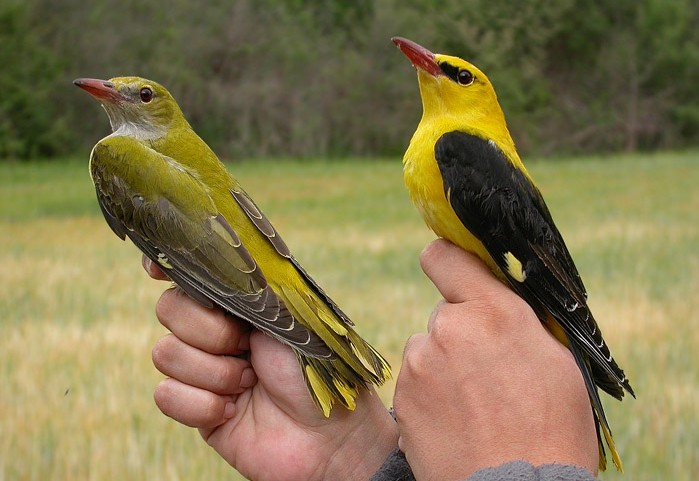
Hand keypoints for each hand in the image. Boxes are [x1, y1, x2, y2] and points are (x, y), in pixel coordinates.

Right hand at [143, 256, 397, 480]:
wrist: (328, 432)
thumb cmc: (317, 368)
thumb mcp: (286, 315)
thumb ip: (247, 287)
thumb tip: (207, 257)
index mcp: (239, 302)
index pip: (189, 275)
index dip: (167, 266)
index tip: (159, 270)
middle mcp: (216, 332)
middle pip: (168, 309)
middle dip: (209, 330)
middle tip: (247, 346)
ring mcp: (204, 370)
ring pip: (165, 353)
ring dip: (213, 371)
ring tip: (249, 382)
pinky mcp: (197, 409)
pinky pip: (166, 395)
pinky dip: (202, 404)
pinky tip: (233, 410)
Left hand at [394, 240, 597, 480]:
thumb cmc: (551, 428)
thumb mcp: (555, 359)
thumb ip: (516, 319)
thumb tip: (497, 300)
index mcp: (492, 311)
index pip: (445, 257)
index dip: (447, 261)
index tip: (451, 272)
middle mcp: (449, 327)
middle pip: (444, 314)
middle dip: (461, 333)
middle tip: (487, 372)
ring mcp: (420, 363)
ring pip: (428, 350)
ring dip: (443, 366)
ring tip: (474, 405)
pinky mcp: (402, 396)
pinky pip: (415, 382)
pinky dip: (429, 396)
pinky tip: (456, 421)